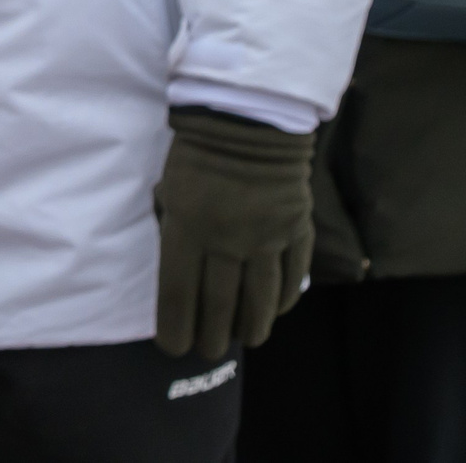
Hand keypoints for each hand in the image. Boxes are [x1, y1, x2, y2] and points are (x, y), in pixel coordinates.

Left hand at [152, 108, 314, 360]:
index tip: (173, 347)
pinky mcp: (297, 228)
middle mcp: (227, 239)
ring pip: (260, 299)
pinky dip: (285, 298)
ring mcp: (266, 237)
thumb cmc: (197, 149)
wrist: (249, 116)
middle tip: (208, 350)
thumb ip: (172, 226)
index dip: (175, 327)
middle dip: (212, 336)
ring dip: (252, 326)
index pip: (178, 294)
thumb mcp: (168, 186)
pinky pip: (293, 275)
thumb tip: (179, 266)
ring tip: (246, 339)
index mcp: (187, 227)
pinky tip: (278, 310)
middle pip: (219, 305)